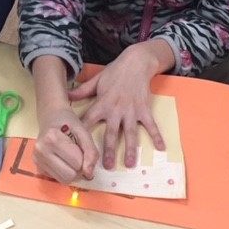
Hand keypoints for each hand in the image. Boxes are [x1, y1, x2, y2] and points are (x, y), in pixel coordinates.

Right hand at [34, 108, 98, 184]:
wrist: (51, 115)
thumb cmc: (68, 122)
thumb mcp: (83, 131)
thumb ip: (90, 151)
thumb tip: (89, 174)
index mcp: (52, 139)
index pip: (77, 164)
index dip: (85, 159)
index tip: (82, 148)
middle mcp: (41, 150)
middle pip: (69, 176)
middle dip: (78, 168)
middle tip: (77, 154)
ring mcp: (36, 159)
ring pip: (63, 180)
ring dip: (72, 172)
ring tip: (70, 157)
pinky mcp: (37, 166)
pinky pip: (57, 179)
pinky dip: (63, 172)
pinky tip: (62, 159)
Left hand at [69, 42, 169, 169]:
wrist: (135, 62)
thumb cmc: (114, 72)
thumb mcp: (96, 80)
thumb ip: (82, 91)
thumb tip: (67, 95)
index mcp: (102, 103)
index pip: (89, 120)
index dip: (82, 132)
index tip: (78, 147)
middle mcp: (116, 109)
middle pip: (111, 133)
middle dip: (108, 150)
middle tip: (106, 166)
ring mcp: (131, 110)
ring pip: (130, 133)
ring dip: (130, 149)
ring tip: (129, 164)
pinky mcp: (144, 109)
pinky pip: (151, 125)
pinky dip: (157, 136)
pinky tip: (161, 148)